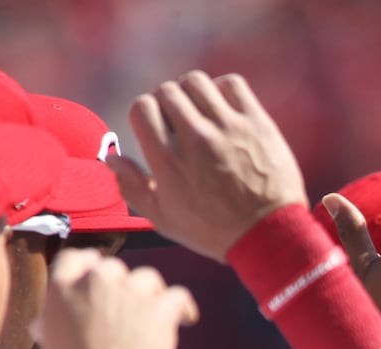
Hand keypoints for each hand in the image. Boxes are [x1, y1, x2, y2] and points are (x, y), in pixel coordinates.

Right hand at [34, 248, 196, 348]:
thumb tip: (42, 324)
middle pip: (115, 269)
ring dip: (151, 294)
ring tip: (153, 315)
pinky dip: (183, 307)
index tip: (101, 275)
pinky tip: (185, 318)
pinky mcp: (159, 308)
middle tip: (126, 309)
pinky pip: (178, 296)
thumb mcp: (51, 341)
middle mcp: (97, 281)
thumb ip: (52, 320)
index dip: (91, 265)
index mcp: (64, 285)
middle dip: (121, 286)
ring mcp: (130, 292)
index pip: (77, 257)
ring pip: (147, 278)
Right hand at [112, 71, 306, 261]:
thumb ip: (132, 187)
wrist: (269, 235)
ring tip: (201, 113)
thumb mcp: (164, 220)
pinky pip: (231, 84)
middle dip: (168, 103)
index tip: (158, 128)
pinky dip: (223, 90)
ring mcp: (228, 128)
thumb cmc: (215, 231)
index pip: (142, 107)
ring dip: (193, 93)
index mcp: (168, 161)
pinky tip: (224, 109)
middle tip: (180, 122)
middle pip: (167, 91)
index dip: (146, 114)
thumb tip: (111, 158)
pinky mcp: (257, 123)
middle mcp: (196, 139)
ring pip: (197, 82)